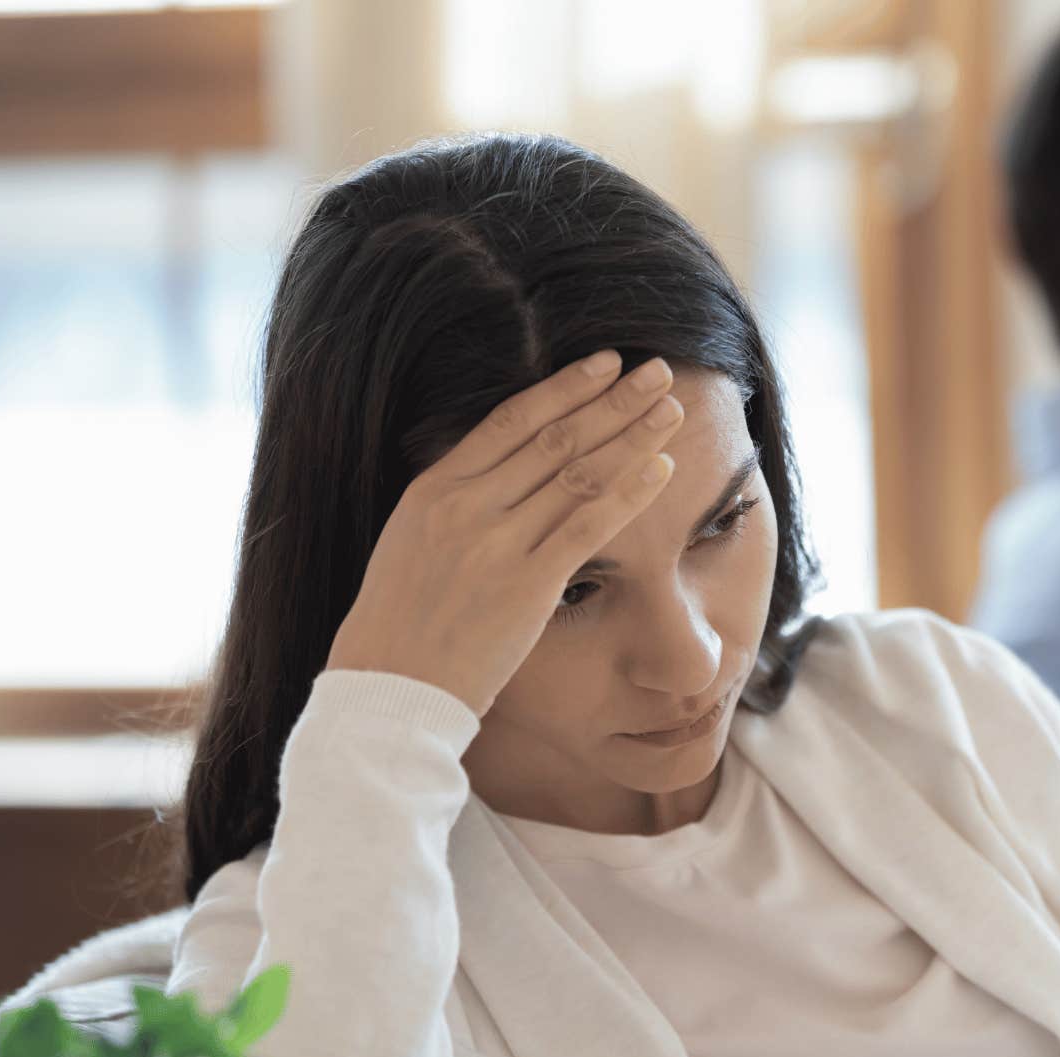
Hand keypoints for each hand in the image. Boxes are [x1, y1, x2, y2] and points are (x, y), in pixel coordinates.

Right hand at [324, 351, 683, 716]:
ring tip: (671, 409)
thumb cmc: (401, 622)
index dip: (565, 387)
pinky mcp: (527, 585)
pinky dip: (629, 492)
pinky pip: (588, 527)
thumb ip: (457, 500)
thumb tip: (506, 468)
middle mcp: (466, 506)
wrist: (388, 690)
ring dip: (632, 436)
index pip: (511, 419)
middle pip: (555, 437)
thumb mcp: (412, 541)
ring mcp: (497, 544)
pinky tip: (661, 468)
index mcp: (434, 489)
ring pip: (578, 473)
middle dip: (613, 400)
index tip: (605, 363)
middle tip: (658, 372)